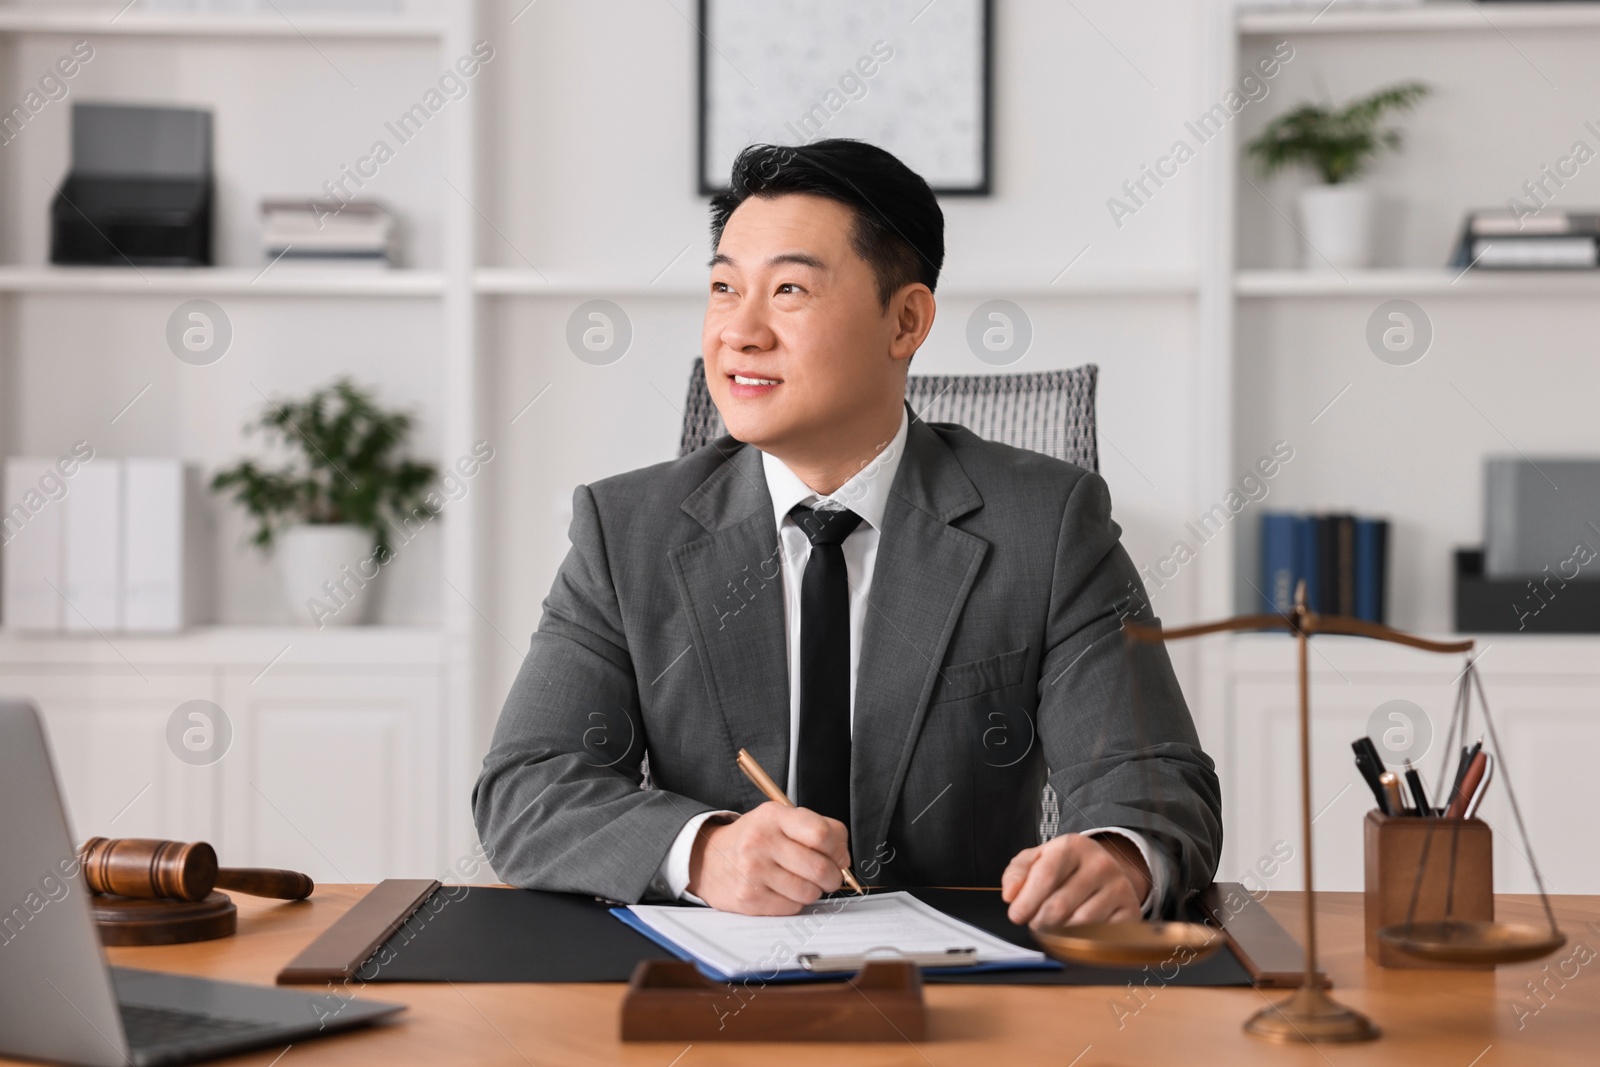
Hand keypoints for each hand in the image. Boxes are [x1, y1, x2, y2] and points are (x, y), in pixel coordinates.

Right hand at [685, 802, 848, 914]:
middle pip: (820, 868)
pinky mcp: (749, 898)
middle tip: (828, 876)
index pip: (821, 834)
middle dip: (833, 877)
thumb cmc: (753, 839)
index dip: (838, 848)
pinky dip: (794, 902)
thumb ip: (817, 829)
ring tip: (801, 881)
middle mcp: (761, 842)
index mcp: (774, 817)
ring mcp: (753, 872)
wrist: (708, 859)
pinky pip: (792, 907)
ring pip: (809, 892)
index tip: (837, 854)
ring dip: (813, 891)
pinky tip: (783, 891)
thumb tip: (844, 859)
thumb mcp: (780, 819)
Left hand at [1001, 833, 1148, 928]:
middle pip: (1060, 905)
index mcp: (1073, 846)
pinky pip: (1100, 935)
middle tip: (1034, 923)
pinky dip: (1082, 938)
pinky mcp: (1130, 910)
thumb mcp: (1038, 859)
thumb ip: (1017, 872)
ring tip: (1053, 924)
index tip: (1016, 915)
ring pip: (1080, 923)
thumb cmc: (1065, 867)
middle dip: (1039, 920)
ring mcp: (1119, 887)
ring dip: (1059, 932)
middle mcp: (1100, 864)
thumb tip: (1010, 895)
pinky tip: (1075, 930)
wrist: (1106, 871)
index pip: (1046, 876)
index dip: (1026, 900)